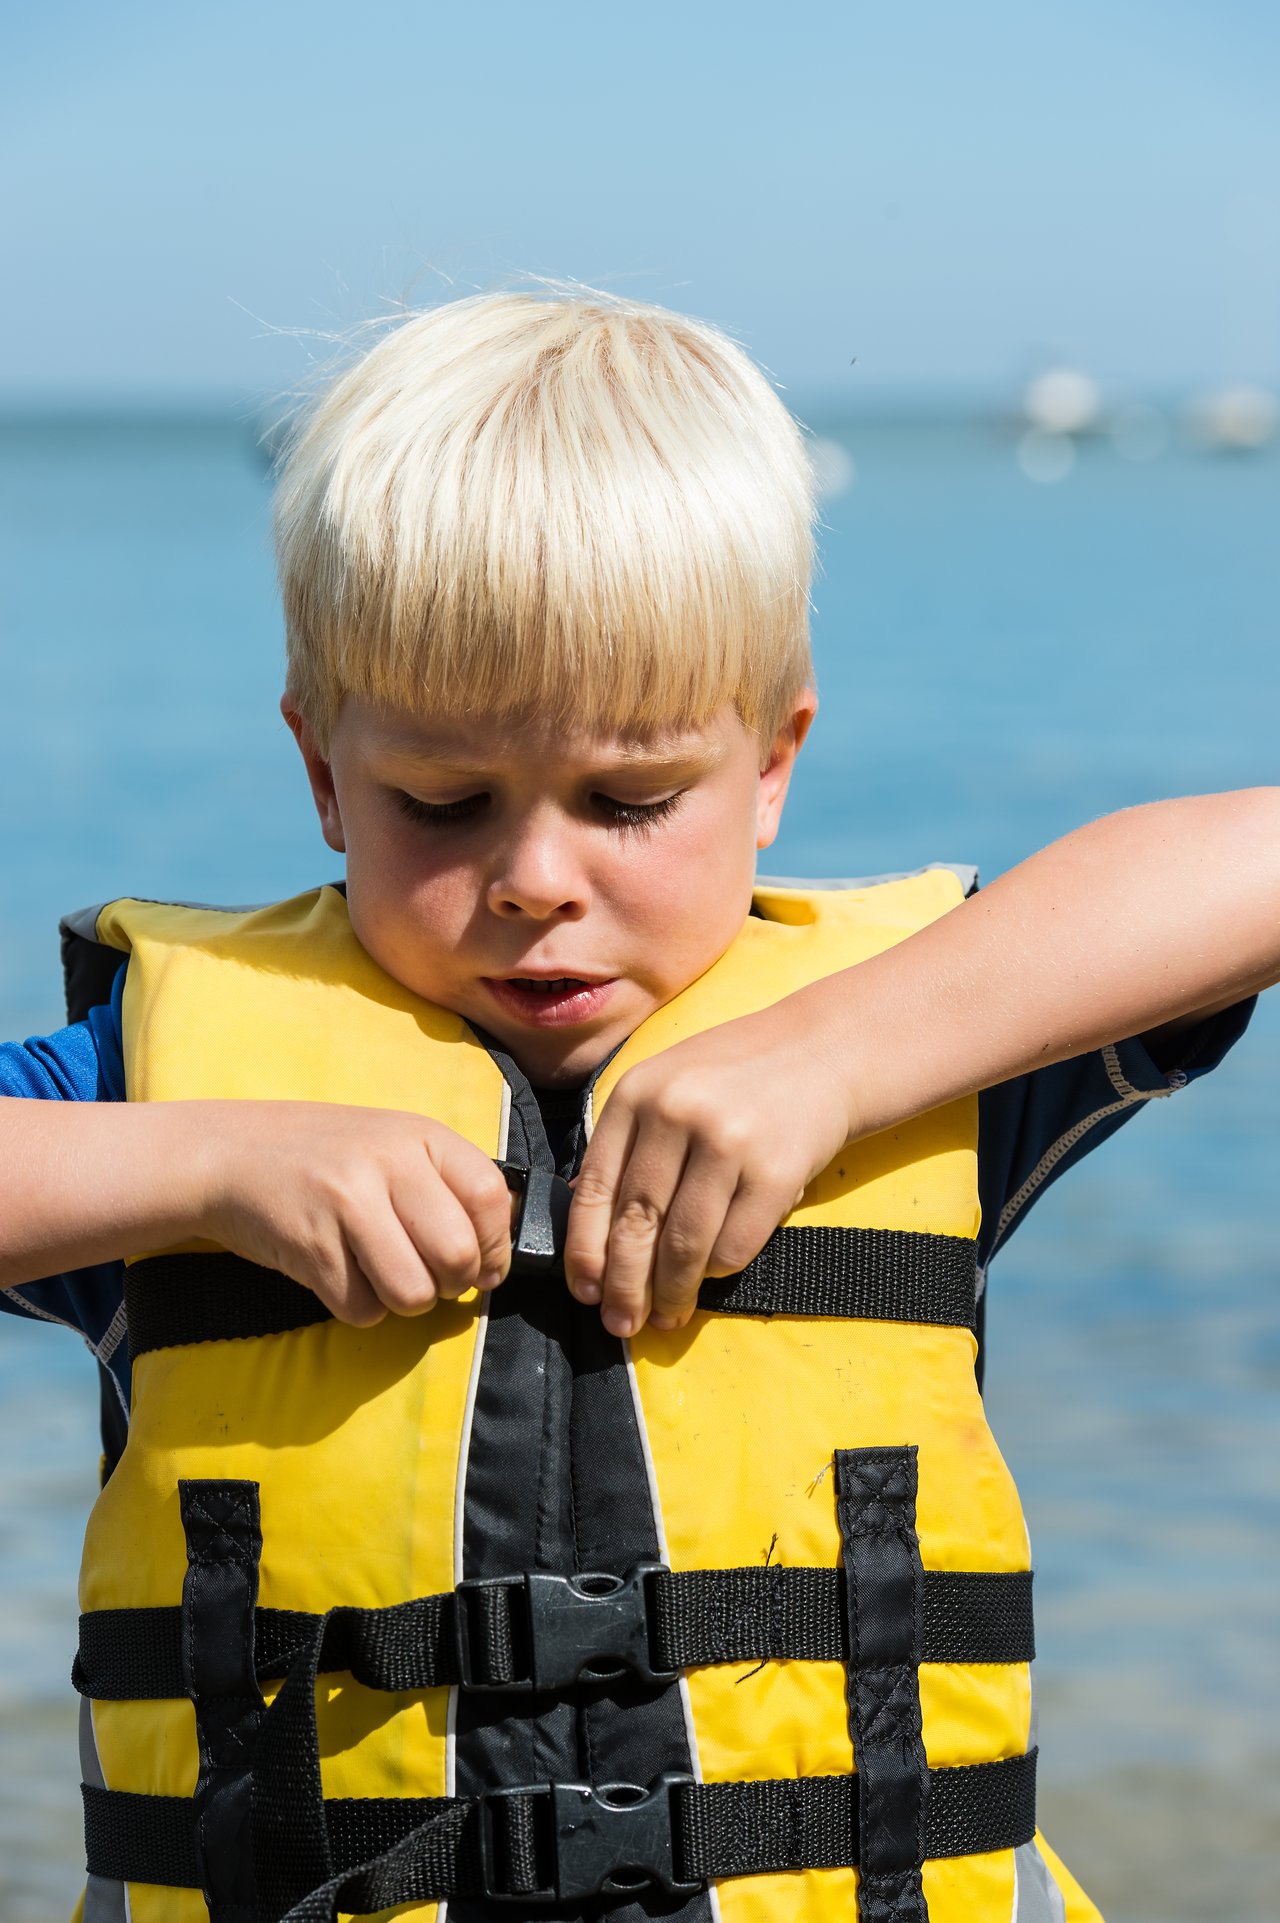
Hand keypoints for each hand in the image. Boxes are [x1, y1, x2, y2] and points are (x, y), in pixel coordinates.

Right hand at [205, 1102, 513, 1325]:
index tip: (481, 1265)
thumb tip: (496, 1261)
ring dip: (404, 1301)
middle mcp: (386, 1160)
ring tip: (380, 1276)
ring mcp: (346, 1200)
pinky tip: (338, 1274)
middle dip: (451, 1285)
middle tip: (428, 1278)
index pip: (491, 1197)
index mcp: (418, 1134)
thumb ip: (443, 1187)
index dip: (494, 1246)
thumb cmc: (321, 1158)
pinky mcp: (309, 1244)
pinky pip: (361, 1308)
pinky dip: (356, 1307)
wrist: (225, 1154)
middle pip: (457, 1255)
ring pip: (413, 1292)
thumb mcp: (390, 1146)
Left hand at [563, 998, 855, 1335]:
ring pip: (683, 1246)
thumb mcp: (668, 1085)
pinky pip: (734, 1247)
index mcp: (637, 1093)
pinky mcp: (776, 1172)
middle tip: (621, 1324)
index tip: (585, 1292)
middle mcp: (675, 1114)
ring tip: (666, 1318)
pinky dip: (718, 1273)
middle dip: (624, 1287)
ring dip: (671, 1293)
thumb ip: (629, 1144)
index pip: (593, 1189)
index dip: (584, 1251)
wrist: (824, 1052)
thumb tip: (593, 1235)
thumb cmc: (736, 1076)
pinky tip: (712, 1278)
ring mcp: (727, 1142)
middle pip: (635, 1225)